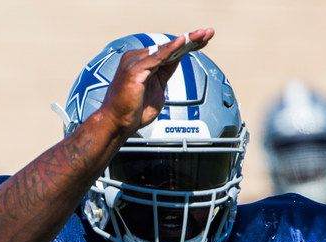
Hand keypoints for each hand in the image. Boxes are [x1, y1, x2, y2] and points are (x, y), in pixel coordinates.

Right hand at [97, 28, 214, 137]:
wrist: (117, 124)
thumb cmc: (133, 111)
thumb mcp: (157, 89)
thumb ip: (164, 73)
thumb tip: (177, 60)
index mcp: (142, 62)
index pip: (168, 50)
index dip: (187, 45)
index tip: (203, 40)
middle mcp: (136, 59)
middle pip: (168, 46)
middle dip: (190, 39)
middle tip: (208, 32)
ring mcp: (133, 63)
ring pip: (164, 49)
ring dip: (185, 41)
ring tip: (202, 35)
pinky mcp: (133, 70)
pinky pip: (156, 58)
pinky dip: (170, 49)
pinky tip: (183, 42)